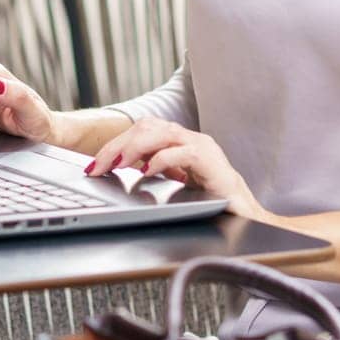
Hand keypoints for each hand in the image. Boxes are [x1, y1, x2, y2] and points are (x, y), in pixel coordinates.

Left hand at [86, 117, 262, 217]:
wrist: (245, 212)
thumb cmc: (210, 199)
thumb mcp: (175, 183)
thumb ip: (153, 171)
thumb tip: (121, 170)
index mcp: (178, 141)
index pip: (142, 131)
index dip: (116, 144)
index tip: (95, 163)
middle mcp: (188, 138)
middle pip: (146, 128)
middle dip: (117, 146)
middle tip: (98, 166)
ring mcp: (201, 146)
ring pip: (160, 133)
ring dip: (133, 148)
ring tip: (115, 165)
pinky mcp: (210, 160)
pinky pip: (182, 152)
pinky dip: (161, 160)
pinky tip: (146, 171)